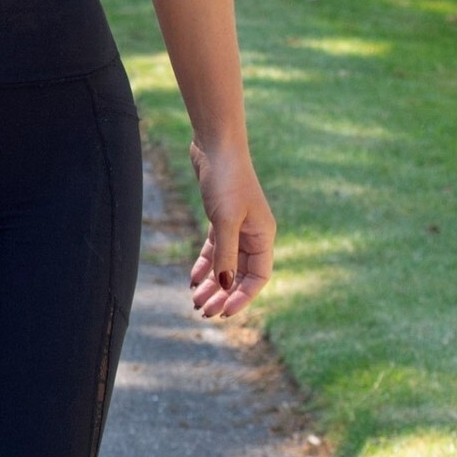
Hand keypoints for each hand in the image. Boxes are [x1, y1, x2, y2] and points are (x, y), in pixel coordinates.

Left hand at [187, 138, 274, 317]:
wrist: (213, 145)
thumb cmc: (226, 179)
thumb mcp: (225, 218)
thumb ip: (225, 253)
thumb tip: (223, 286)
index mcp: (263, 236)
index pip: (257, 277)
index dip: (242, 296)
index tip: (224, 311)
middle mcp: (254, 234)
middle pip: (240, 273)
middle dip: (223, 294)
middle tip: (204, 311)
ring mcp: (237, 226)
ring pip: (225, 263)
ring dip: (212, 282)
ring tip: (195, 301)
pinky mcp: (220, 217)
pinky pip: (215, 248)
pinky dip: (205, 263)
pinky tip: (193, 278)